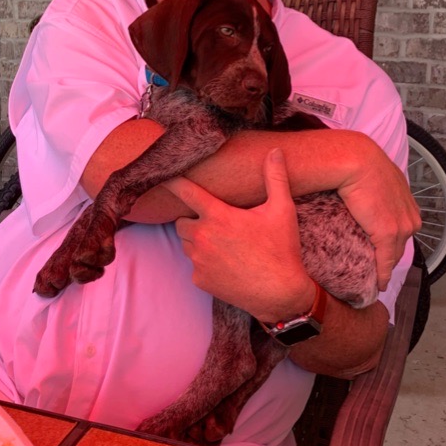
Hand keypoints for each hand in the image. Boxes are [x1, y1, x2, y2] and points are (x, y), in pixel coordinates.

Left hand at [166, 149, 316, 320]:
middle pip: (181, 222)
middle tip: (215, 224)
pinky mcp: (200, 280)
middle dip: (193, 221)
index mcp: (218, 216)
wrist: (280, 294)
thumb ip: (275, 178)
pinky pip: (194, 266)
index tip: (163, 177)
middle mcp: (203, 238)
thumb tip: (275, 151)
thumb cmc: (281, 250)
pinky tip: (225, 264)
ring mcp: (199, 261)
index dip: (173, 183)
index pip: (186, 193)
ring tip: (223, 244)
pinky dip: (205, 263)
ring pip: (186, 244)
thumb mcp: (282, 210)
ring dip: (197, 241)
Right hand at [335, 140, 420, 289]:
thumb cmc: (360, 162)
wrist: (356, 160)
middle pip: (400, 245)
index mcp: (408, 203)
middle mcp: (410, 217)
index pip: (402, 230)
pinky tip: (378, 283)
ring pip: (393, 255)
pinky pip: (385, 261)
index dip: (393, 243)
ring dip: (385, 267)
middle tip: (376, 268)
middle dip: (390, 257)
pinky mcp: (387, 235)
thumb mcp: (376, 176)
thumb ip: (376, 188)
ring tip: (374, 278)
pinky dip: (382, 275)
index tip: (383, 252)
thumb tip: (362, 191)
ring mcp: (401, 227)